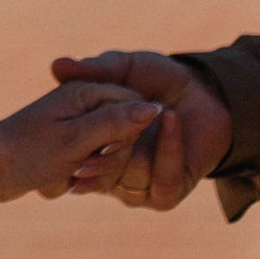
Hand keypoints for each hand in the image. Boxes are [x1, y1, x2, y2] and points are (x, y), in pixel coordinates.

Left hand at [0, 84, 162, 202]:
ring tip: (69, 174)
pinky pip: (93, 163)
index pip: (135, 106)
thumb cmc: (30, 152)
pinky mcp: (71, 146)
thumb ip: (115, 122)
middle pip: (126, 131)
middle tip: (82, 166)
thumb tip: (153, 108)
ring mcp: (78, 126)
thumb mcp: (75, 140)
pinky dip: (80, 176)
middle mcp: (84, 104)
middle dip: (109, 156)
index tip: (104, 149)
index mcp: (85, 92)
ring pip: (111, 152)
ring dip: (93, 170)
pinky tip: (62, 180)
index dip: (130, 133)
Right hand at [50, 50, 232, 208]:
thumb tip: (56, 66)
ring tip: (153, 109)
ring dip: (139, 143)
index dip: (70, 147)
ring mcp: (138, 186)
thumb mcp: (122, 68)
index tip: (72, 125)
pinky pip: (162, 179)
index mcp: (91, 147)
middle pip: (97, 174)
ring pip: (129, 177)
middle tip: (116, 118)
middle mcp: (110, 172)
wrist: (203, 91)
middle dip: (104, 148)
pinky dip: (167, 147)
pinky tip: (169, 118)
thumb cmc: (155, 79)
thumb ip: (93, 69)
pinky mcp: (167, 193)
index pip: (71, 159)